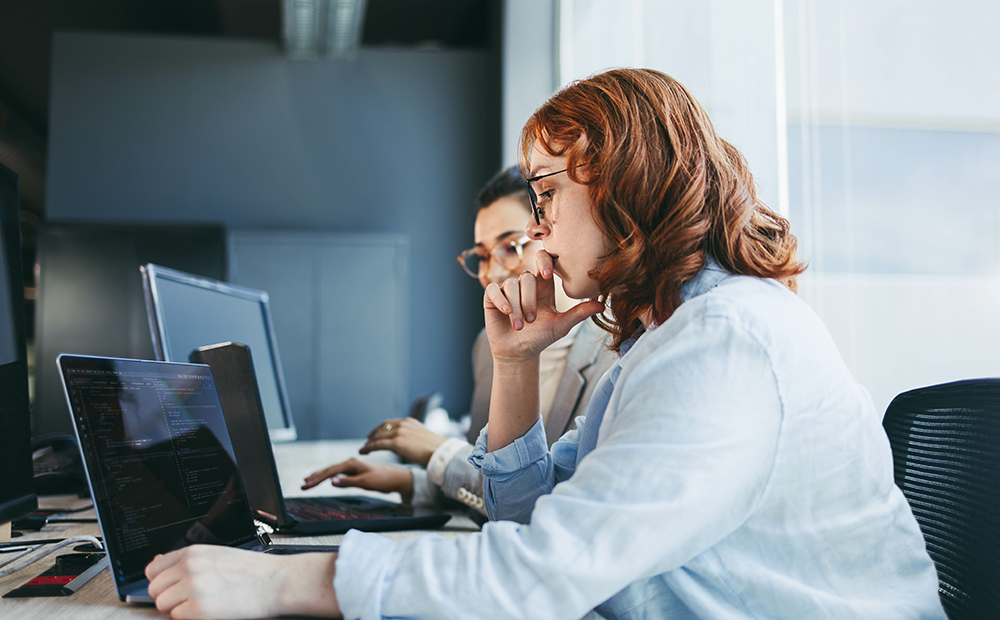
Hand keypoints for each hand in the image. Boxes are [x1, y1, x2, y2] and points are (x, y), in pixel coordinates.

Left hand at [145, 545, 339, 618]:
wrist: (276, 582)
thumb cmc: (253, 570)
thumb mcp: (216, 555)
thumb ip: (186, 560)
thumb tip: (157, 564)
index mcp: (193, 552)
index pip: (153, 569)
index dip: (161, 581)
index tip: (171, 587)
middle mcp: (189, 567)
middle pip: (155, 589)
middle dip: (168, 597)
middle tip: (188, 599)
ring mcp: (192, 588)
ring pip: (163, 605)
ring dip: (177, 609)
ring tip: (200, 604)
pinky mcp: (198, 609)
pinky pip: (177, 617)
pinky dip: (189, 617)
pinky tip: (207, 611)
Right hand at [301, 457, 413, 503]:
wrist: (395, 478)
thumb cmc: (382, 480)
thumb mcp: (365, 482)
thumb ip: (347, 482)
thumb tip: (331, 481)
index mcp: (352, 464)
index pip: (330, 471)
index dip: (317, 478)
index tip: (307, 484)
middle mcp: (351, 463)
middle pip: (329, 470)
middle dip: (315, 477)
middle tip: (303, 484)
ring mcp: (353, 466)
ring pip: (333, 471)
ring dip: (321, 476)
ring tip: (309, 481)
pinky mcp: (355, 471)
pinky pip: (339, 473)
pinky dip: (329, 477)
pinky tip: (325, 479)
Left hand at [358, 417, 446, 465]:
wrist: (441, 452)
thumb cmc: (436, 449)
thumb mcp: (423, 437)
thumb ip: (414, 438)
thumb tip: (412, 445)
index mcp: (409, 422)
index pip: (390, 423)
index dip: (380, 428)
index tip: (375, 433)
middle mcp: (403, 424)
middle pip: (382, 427)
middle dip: (373, 434)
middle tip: (367, 440)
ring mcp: (399, 432)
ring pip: (378, 436)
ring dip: (369, 442)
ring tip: (363, 448)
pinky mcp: (396, 442)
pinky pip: (377, 444)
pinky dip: (368, 447)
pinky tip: (363, 451)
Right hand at [484, 249, 602, 363]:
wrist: (519, 353)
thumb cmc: (541, 338)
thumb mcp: (561, 325)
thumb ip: (579, 313)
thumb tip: (601, 305)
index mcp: (544, 286)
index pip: (544, 262)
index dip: (545, 261)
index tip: (548, 273)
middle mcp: (525, 285)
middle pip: (527, 277)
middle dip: (529, 299)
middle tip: (532, 320)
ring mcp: (508, 290)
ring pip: (511, 284)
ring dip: (516, 306)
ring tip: (520, 326)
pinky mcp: (492, 297)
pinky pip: (494, 290)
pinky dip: (501, 300)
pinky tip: (506, 312)